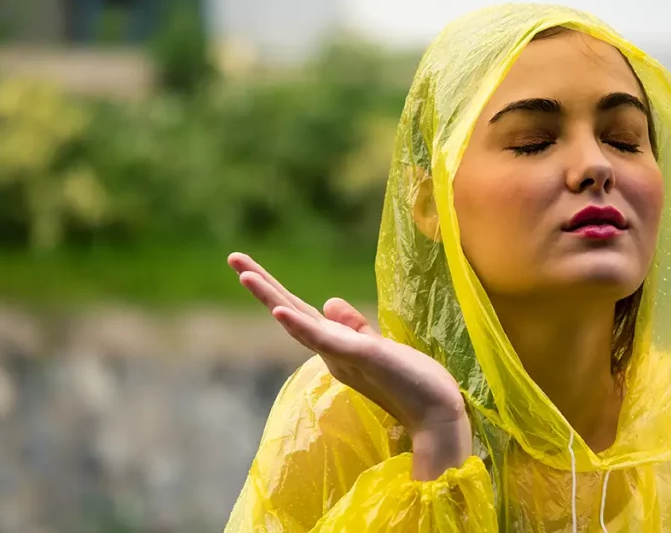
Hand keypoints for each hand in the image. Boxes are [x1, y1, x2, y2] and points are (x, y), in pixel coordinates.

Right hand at [228, 252, 470, 479]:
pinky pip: (325, 340)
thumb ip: (353, 327)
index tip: (248, 267)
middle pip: (291, 313)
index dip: (275, 291)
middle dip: (262, 286)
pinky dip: (301, 326)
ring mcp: (343, 357)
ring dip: (272, 299)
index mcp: (336, 347)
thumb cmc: (412, 382)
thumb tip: (328, 302)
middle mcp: (332, 353)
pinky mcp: (360, 358)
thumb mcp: (379, 346)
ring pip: (299, 324)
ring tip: (246, 274)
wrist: (436, 413)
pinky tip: (281, 311)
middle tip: (233, 258)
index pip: (301, 313)